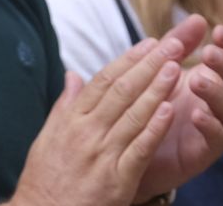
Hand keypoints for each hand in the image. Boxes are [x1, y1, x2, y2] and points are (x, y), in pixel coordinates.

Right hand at [12, 37, 182, 205]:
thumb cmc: (46, 178)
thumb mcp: (47, 137)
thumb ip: (65, 106)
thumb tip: (73, 76)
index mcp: (70, 120)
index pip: (103, 81)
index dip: (128, 60)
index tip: (149, 43)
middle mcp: (86, 132)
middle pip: (122, 91)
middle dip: (149, 65)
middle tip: (172, 44)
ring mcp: (102, 154)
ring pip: (133, 115)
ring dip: (156, 89)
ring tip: (176, 68)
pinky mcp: (117, 179)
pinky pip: (139, 149)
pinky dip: (154, 128)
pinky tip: (170, 110)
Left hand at [133, 16, 222, 199]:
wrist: (128, 146)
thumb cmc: (148, 101)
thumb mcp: (159, 67)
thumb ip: (177, 44)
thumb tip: (197, 18)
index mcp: (211, 77)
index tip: (218, 31)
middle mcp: (217, 101)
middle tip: (210, 53)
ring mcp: (213, 126)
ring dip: (217, 93)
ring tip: (197, 80)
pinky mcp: (204, 151)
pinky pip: (218, 139)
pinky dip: (211, 126)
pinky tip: (197, 115)